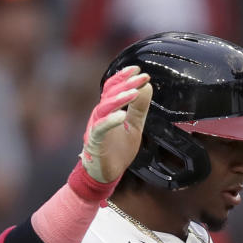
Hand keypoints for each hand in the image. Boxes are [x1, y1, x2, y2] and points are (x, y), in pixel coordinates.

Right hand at [80, 66, 152, 184]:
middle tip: (141, 77)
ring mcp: (96, 127)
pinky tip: (122, 116)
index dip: (123, 76)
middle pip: (109, 94)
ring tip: (134, 93)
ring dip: (119, 99)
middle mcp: (100, 114)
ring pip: (104, 108)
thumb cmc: (118, 150)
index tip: (138, 69)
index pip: (112, 87)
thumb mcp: (134, 126)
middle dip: (126, 83)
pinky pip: (100, 128)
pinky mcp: (95, 141)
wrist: (106, 173)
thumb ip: (139, 108)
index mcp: (108, 110)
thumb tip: (147, 87)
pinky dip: (110, 121)